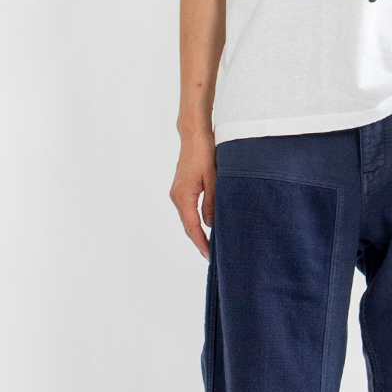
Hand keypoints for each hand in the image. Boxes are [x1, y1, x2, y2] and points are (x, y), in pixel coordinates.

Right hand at [170, 131, 216, 258]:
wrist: (194, 135)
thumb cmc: (205, 153)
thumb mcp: (214, 179)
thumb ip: (212, 203)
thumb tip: (210, 224)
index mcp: (183, 196)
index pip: (192, 227)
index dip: (201, 243)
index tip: (209, 256)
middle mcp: (177, 196)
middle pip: (188, 226)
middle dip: (198, 241)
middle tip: (210, 257)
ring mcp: (177, 192)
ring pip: (187, 219)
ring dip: (197, 232)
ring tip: (210, 245)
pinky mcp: (181, 188)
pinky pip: (188, 210)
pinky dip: (195, 221)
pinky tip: (205, 226)